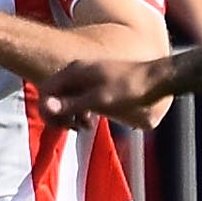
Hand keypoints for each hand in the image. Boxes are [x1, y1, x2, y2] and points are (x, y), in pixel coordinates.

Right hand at [42, 51, 175, 123]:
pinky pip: (80, 99)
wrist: (155, 79)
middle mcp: (78, 71)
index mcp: (75, 71)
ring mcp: (87, 77)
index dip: (48, 110)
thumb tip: (46, 106)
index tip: (62, 125)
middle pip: (54, 95)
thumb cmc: (129, 89)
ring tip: (85, 127)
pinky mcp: (97, 84)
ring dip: (70, 115)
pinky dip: (81, 112)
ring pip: (67, 98)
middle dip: (59, 114)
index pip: (46, 90)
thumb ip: (72, 104)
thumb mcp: (99, 100)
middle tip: (73, 128)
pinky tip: (91, 122)